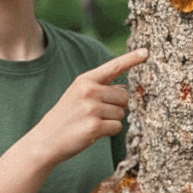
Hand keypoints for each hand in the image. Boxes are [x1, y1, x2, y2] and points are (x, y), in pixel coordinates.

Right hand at [28, 48, 147, 169]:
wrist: (46, 140)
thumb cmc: (66, 117)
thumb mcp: (78, 95)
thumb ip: (100, 89)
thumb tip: (124, 88)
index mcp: (85, 80)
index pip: (113, 67)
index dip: (131, 59)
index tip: (146, 52)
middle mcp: (89, 91)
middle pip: (124, 95)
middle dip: (117, 106)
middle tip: (97, 113)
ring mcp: (91, 108)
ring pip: (122, 113)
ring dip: (112, 120)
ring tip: (92, 122)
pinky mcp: (95, 126)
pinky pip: (117, 127)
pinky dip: (109, 132)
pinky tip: (93, 132)